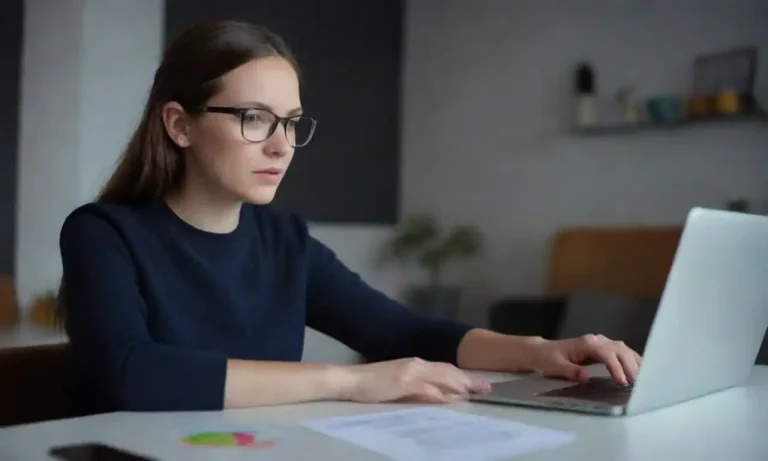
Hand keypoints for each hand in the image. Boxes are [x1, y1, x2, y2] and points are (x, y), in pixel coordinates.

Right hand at [340, 358, 491, 403]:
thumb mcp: (398, 383)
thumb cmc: (371, 383)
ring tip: (475, 392)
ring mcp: (410, 372)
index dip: (462, 375)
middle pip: (448, 371)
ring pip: (442, 377)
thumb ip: (418, 387)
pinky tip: (450, 399)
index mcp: (415, 364)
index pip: (445, 369)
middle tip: (486, 388)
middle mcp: (416, 364)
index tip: (477, 384)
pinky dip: (440, 393)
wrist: (350, 380)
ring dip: (460, 384)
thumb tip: (439, 395)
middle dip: (468, 379)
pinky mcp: (403, 381)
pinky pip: (426, 388)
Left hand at [528, 334, 641, 384]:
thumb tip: (586, 376)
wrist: (542, 351)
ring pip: (622, 348)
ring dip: (633, 361)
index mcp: (585, 344)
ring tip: (642, 377)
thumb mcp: (555, 367)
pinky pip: (620, 350)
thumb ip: (571, 371)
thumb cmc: (548, 359)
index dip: (615, 367)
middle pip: (618, 349)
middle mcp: (595, 340)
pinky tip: (638, 368)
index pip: (606, 353)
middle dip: (629, 365)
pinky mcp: (602, 346)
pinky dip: (630, 358)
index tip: (622, 381)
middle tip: (636, 382)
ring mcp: (600, 341)